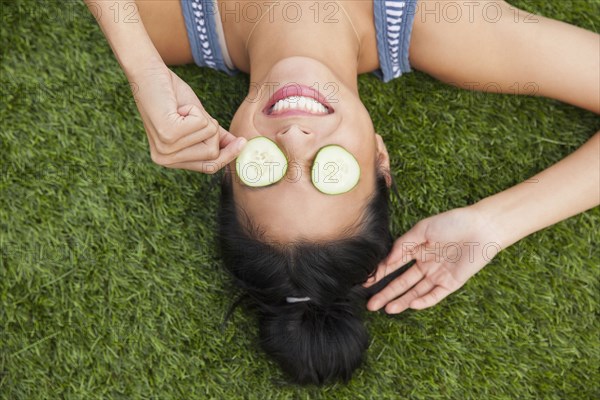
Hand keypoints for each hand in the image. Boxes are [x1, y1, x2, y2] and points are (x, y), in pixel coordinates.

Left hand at [129, 62, 245, 172]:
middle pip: (212, 155)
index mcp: (168, 161)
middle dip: (213, 131)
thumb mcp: (197, 121)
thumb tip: (239, 146)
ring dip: (203, 118)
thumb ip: (215, 137)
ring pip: (210, 139)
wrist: (148, 72)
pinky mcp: (168, 134)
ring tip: (182, 110)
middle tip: (194, 115)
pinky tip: (178, 106)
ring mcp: (165, 149)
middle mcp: (164, 160)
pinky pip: (203, 125)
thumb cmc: (171, 95)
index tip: (243, 142)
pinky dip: (196, 110)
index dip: (227, 155)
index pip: (208, 167)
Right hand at [364, 206, 502, 313]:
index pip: (394, 265)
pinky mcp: (451, 283)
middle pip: (402, 283)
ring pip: (415, 291)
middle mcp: (425, 264)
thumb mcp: (423, 229)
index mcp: (417, 249)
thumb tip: (386, 261)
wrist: (481, 227)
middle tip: (371, 305)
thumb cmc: (452, 222)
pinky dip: (423, 301)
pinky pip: (435, 295)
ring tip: (386, 310)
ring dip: (401, 301)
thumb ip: (403, 245)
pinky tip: (411, 304)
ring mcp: (437, 275)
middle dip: (386, 293)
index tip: (367, 282)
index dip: (380, 274)